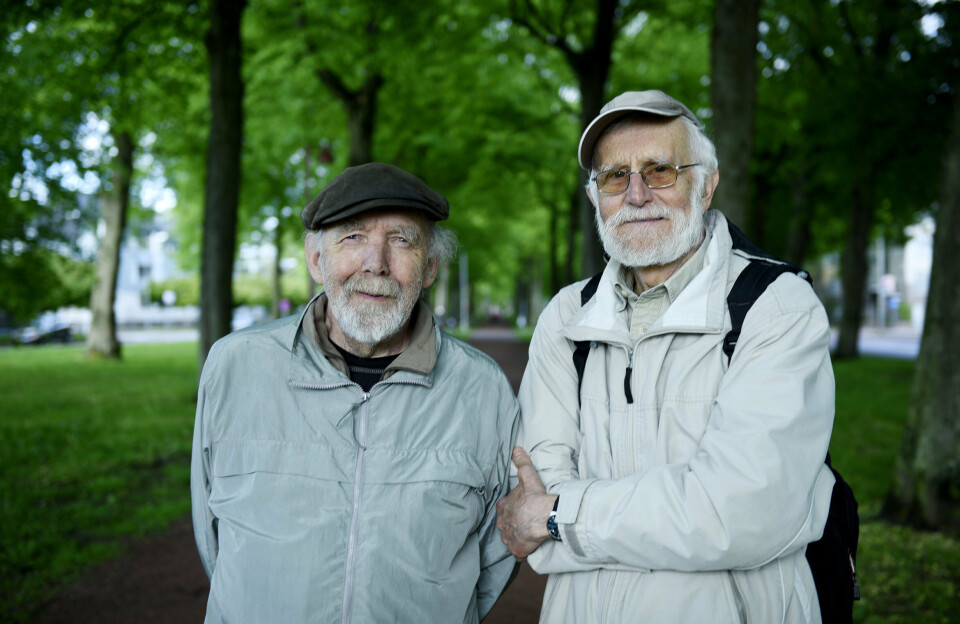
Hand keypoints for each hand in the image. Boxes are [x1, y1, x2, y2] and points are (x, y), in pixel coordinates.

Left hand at [495, 446, 556, 560]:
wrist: (545, 517)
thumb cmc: (536, 498)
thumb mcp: (528, 477)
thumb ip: (522, 463)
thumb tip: (516, 448)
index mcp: (503, 507)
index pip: (503, 508)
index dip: (511, 508)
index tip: (520, 509)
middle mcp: (503, 524)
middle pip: (505, 524)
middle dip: (513, 524)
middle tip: (525, 523)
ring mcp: (509, 538)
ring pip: (510, 538)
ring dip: (517, 537)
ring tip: (528, 535)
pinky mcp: (517, 550)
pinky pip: (517, 553)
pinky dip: (522, 551)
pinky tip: (529, 548)